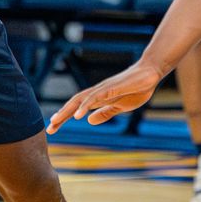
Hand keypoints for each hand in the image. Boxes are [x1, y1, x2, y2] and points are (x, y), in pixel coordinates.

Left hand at [47, 60, 162, 132]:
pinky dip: (85, 106)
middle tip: (49, 128)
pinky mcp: (111, 88)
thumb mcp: (120, 106)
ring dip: (68, 111)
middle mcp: (97, 92)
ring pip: (81, 100)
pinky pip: (95, 98)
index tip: (53, 128)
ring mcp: (103, 89)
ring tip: (57, 121)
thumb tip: (89, 121)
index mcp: (99, 98)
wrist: (150, 73)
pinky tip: (78, 115)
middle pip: (74, 103)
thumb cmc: (137, 88)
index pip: (77, 107)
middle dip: (61, 115)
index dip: (65, 116)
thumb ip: (105, 113)